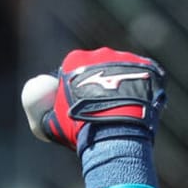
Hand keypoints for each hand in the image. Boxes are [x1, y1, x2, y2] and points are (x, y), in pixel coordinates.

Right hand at [22, 48, 166, 151]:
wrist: (117, 134)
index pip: (74, 73)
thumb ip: (38, 108)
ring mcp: (128, 60)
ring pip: (124, 73)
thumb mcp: (48, 125)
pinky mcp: (150, 69)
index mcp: (75, 59)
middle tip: (105, 111)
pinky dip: (144, 89)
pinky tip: (140, 107)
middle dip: (102, 87)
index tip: (82, 110)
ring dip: (123, 87)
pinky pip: (146, 77)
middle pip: (100, 70)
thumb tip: (41, 95)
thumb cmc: (80, 129)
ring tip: (125, 111)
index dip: (77, 92)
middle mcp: (102, 53)